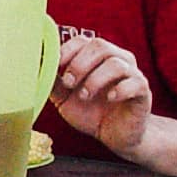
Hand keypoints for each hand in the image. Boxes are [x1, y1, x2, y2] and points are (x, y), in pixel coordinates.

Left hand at [51, 35, 151, 154]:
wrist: (115, 136)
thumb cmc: (90, 112)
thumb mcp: (63, 98)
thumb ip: (52, 82)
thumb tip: (33, 67)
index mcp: (97, 57)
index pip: (83, 40)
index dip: (67, 50)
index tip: (55, 65)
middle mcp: (117, 59)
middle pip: (100, 46)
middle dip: (80, 64)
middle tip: (69, 83)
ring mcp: (132, 74)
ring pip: (116, 63)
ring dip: (95, 79)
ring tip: (85, 96)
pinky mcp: (143, 91)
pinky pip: (135, 82)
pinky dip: (119, 89)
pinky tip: (109, 99)